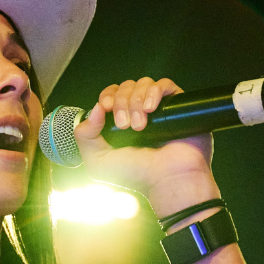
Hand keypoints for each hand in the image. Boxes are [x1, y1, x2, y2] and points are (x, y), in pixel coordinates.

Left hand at [73, 77, 220, 216]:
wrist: (166, 179)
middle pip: (126, 87)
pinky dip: (155, 91)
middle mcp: (139, 112)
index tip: (106, 108)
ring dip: (136, 100)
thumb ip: (85, 136)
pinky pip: (165, 84)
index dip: (107, 95)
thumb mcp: (98, 161)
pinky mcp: (177, 106)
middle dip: (121, 102)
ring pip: (143, 83)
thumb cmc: (136, 174)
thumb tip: (96, 108)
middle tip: (125, 126)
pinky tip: (151, 108)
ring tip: (140, 125)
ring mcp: (159, 108)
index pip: (111, 94)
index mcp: (121, 122)